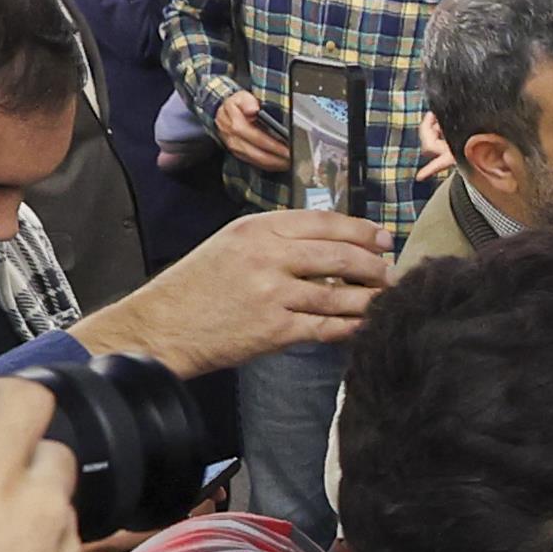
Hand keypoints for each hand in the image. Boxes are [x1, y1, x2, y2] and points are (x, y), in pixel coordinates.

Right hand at [77, 207, 395, 374]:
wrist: (161, 326)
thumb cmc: (197, 286)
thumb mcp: (231, 245)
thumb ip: (275, 240)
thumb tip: (329, 243)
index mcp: (256, 230)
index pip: (322, 222)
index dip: (360, 230)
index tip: (383, 238)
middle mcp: (266, 256)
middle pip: (340, 255)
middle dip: (374, 265)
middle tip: (391, 272)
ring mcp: (273, 294)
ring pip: (340, 295)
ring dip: (370, 298)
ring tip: (385, 299)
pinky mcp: (276, 330)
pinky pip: (328, 327)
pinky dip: (352, 326)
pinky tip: (365, 325)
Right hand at [210, 90, 293, 172]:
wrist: (223, 113)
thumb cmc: (236, 105)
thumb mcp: (241, 96)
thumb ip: (248, 101)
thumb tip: (253, 109)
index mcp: (234, 122)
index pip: (255, 136)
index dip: (272, 144)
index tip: (287, 147)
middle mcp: (232, 136)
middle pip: (256, 152)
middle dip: (276, 156)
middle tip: (292, 157)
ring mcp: (234, 147)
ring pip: (256, 159)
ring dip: (274, 163)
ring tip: (289, 162)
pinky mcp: (237, 154)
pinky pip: (254, 162)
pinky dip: (269, 165)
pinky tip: (280, 164)